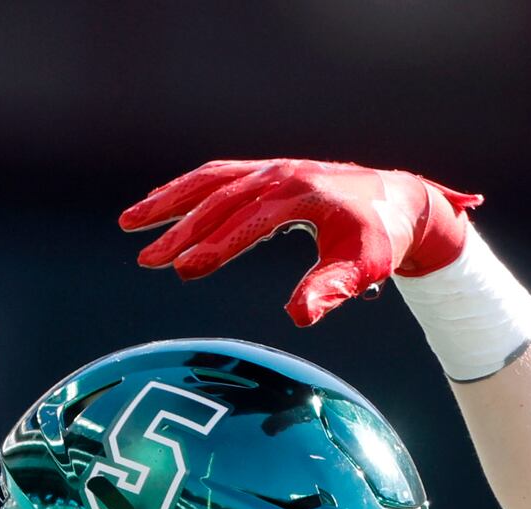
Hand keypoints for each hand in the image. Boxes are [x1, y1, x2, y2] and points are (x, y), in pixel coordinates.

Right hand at [119, 158, 483, 325]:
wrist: (399, 201)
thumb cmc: (381, 240)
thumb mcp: (363, 270)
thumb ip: (330, 290)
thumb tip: (298, 316)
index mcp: (302, 195)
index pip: (248, 221)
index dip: (214, 246)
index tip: (183, 270)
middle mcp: (282, 174)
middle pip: (220, 201)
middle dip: (180, 230)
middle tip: (146, 261)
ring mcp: (272, 169)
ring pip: (210, 181)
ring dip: (169, 202)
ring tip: (131, 224)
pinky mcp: (267, 172)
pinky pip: (219, 176)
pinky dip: (187, 190)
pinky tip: (162, 208)